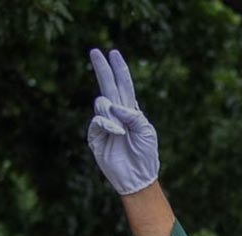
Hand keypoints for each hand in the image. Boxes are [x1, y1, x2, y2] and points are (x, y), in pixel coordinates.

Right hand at [86, 48, 159, 194]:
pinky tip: (117, 133)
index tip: (114, 53)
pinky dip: (108, 124)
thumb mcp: (146, 131)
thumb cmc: (146, 154)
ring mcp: (104, 123)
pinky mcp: (95, 135)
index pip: (124, 85)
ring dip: (112, 114)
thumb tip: (114, 104)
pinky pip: (97, 121)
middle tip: (95, 52)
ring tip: (122, 132)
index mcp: (131, 111)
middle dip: (102, 68)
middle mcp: (116, 114)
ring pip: (101, 104)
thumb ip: (134, 115)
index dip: (119, 69)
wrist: (137, 176)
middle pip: (107, 86)